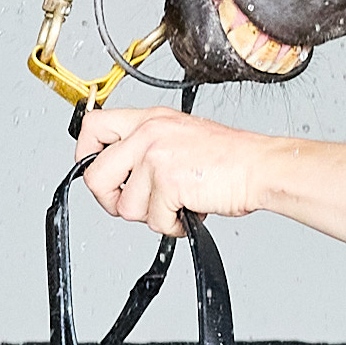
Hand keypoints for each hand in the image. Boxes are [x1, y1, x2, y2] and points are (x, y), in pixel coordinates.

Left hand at [73, 107, 285, 238]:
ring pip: (125, 207)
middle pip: (94, 177)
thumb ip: (146, 145)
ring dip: (152, 215)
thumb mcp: (179, 133)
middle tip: (136, 203)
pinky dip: (173, 226)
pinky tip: (189, 210)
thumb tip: (119, 171)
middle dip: (112, 200)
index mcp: (148, 118)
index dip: (86, 156)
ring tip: (177, 203)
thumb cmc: (228, 156)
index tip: (100, 174)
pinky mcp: (168, 183)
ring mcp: (156, 157)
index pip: (93, 127)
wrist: (259, 166)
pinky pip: (154, 221)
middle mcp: (148, 134)